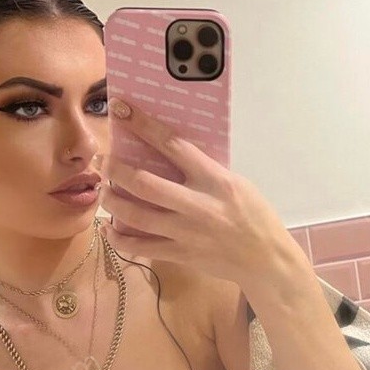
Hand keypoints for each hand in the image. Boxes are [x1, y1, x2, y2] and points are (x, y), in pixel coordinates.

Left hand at [96, 98, 294, 285]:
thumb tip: (169, 156)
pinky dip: (120, 239)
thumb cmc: (254, 215)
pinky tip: (110, 230)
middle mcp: (198, 205)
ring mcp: (186, 232)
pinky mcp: (181, 255)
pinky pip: (142, 248)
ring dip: (113, 202)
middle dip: (116, 170)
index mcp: (215, 180)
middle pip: (145, 183)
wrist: (266, 259)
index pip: (173, 145)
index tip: (121, 109)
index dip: (144, 126)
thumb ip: (204, 172)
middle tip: (102, 161)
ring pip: (137, 216)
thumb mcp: (236, 184)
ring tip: (104, 191)